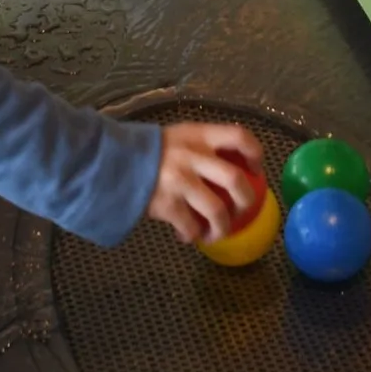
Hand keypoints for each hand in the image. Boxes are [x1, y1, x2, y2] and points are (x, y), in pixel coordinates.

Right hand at [145, 122, 264, 244]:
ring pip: (217, 211)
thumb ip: (203, 148)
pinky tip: (187, 235)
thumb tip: (233, 173)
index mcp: (200, 135)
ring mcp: (181, 181)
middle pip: (235, 180)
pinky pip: (191, 226)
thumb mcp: (180, 137)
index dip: (255, 155)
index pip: (239, 137)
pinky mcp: (168, 204)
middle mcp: (194, 156)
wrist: (114, 161)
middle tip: (242, 211)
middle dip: (246, 201)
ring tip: (215, 233)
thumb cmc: (152, 151)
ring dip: (221, 228)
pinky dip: (193, 235)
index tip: (256, 172)